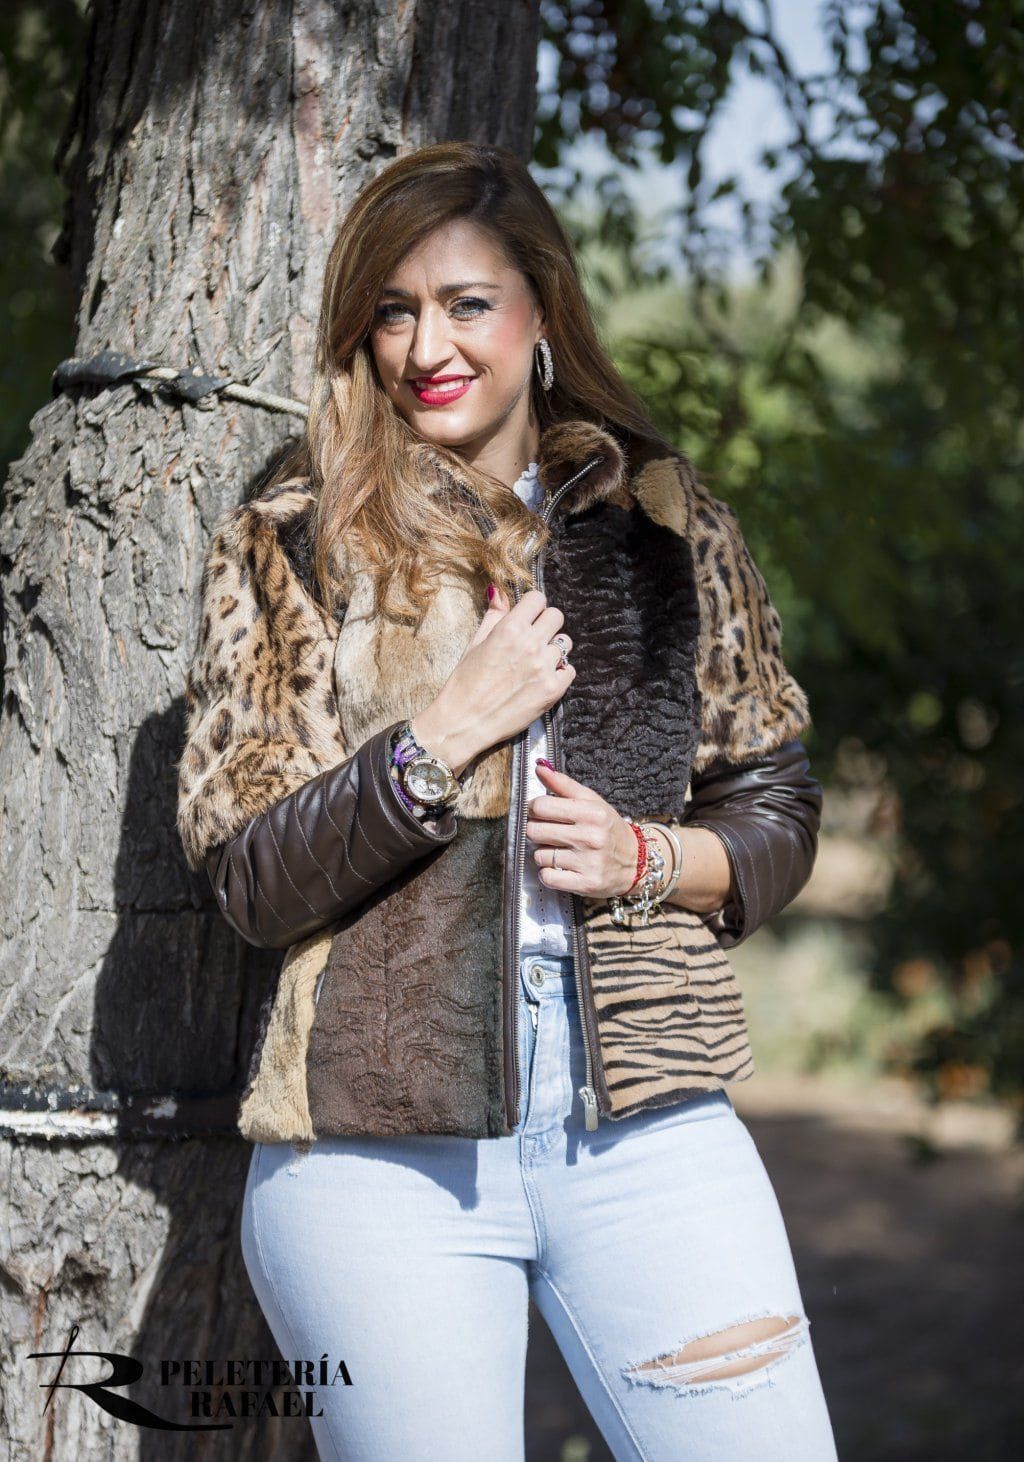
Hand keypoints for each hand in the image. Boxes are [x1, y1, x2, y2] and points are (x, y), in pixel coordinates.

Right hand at [413, 584, 575, 769]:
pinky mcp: (552, 690)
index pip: (538, 599)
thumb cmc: (464, 683)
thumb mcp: (475, 643)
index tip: (528, 617)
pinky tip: (542, 678)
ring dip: (552, 649)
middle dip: (545, 624)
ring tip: (536, 662)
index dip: (532, 607)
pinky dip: (559, 672)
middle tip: (533, 638)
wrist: (463, 722)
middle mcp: (530, 644)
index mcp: (509, 629)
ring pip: (565, 644)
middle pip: (557, 616)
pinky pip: (569, 670)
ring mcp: (544, 668)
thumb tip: (498, 591)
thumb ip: (493, 615)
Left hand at [525, 761, 642, 898]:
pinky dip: (548, 874)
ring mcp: (588, 862)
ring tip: (559, 851)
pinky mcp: (585, 883)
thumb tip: (538, 767)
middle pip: (535, 831)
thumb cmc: (608, 829)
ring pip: (539, 856)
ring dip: (544, 854)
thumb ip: (563, 785)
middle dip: (537, 831)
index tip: (540, 812)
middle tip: (549, 832)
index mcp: (591, 813)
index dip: (534, 809)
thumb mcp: (592, 802)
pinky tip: (560, 868)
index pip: (541, 807)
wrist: (635, 862)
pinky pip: (547, 878)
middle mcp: (590, 837)